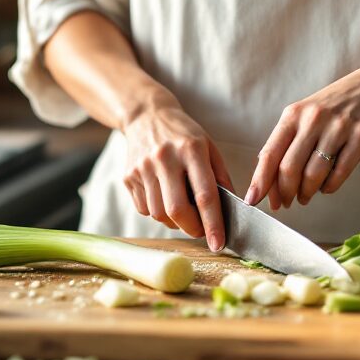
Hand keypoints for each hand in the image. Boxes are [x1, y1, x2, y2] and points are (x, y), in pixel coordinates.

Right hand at [121, 103, 233, 250]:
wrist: (146, 116)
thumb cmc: (183, 134)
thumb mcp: (209, 147)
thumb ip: (220, 177)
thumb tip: (231, 211)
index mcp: (191, 149)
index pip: (205, 195)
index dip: (213, 224)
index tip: (218, 244)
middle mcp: (165, 158)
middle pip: (177, 210)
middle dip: (192, 228)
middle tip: (201, 230)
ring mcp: (143, 167)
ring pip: (159, 214)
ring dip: (174, 221)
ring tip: (182, 209)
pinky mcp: (128, 176)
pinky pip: (144, 209)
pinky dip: (157, 212)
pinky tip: (163, 196)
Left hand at [246, 58, 359, 210]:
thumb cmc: (342, 102)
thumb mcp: (309, 113)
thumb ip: (290, 139)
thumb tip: (267, 171)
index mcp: (294, 114)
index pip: (270, 153)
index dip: (260, 180)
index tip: (253, 199)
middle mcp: (313, 119)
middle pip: (290, 167)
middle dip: (284, 192)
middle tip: (285, 203)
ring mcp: (338, 127)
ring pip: (314, 173)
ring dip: (307, 192)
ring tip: (305, 197)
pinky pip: (340, 171)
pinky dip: (330, 186)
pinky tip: (326, 187)